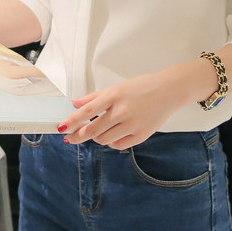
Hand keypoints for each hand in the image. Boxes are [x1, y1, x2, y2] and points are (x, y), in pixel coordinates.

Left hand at [59, 72, 181, 150]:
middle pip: (92, 131)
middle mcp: (122, 111)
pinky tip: (112, 135)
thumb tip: (76, 103)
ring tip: (97, 131)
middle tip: (71, 138)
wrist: (170, 90)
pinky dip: (111, 142)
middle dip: (78, 136)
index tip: (61, 128)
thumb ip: (95, 97)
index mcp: (115, 96)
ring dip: (96, 137)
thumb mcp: (118, 87)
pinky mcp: (141, 135)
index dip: (71, 122)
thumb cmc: (144, 86)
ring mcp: (132, 124)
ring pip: (103, 140)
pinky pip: (118, 145)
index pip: (87, 112)